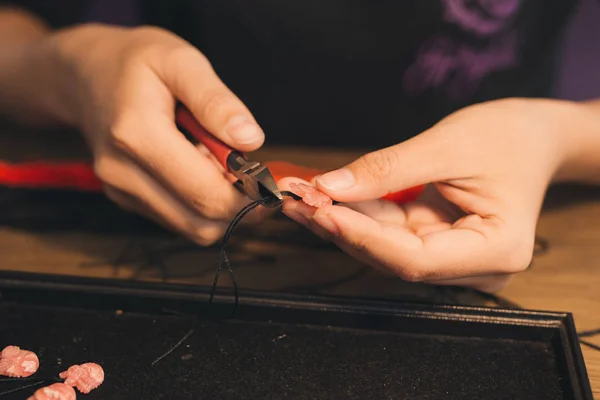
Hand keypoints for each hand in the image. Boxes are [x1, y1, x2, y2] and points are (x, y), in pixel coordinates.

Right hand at [47, 24, 266, 244]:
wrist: (86, 74)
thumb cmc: (137, 62)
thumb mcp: (181, 60)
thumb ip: (216, 101)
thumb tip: (251, 141)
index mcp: (136, 135)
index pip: (206, 194)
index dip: (250, 197)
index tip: (273, 181)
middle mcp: (122, 173)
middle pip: (201, 223)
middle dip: (241, 208)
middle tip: (260, 179)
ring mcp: (121, 191)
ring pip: (192, 228)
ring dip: (222, 209)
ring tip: (226, 168)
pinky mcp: (126, 200)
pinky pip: (178, 219)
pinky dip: (202, 205)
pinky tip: (202, 171)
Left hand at [281, 98, 582, 291]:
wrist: (533, 134)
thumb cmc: (508, 136)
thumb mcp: (446, 146)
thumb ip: (385, 171)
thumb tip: (330, 189)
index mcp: (495, 250)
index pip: (415, 260)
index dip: (363, 239)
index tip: (322, 213)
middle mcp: (474, 265)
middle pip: (393, 258)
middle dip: (341, 228)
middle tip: (297, 200)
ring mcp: (452, 255)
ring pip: (384, 247)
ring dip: (340, 221)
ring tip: (300, 196)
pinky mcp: (435, 240)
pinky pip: (388, 231)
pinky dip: (356, 214)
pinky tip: (323, 198)